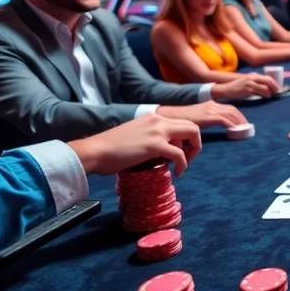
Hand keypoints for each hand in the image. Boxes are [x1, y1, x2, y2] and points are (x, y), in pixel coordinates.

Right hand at [69, 114, 201, 176]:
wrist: (95, 151)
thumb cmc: (110, 149)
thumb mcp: (136, 136)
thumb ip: (152, 138)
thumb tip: (165, 152)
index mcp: (153, 117)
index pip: (181, 123)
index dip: (187, 139)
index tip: (181, 153)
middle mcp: (158, 120)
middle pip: (192, 126)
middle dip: (195, 144)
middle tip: (187, 159)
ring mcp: (158, 131)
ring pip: (192, 134)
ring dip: (192, 153)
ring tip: (181, 166)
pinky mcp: (155, 144)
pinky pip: (180, 154)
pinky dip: (183, 165)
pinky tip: (177, 173)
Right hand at [157, 100, 247, 128]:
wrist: (168, 117)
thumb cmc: (180, 121)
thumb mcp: (196, 120)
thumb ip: (206, 122)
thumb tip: (213, 131)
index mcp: (210, 105)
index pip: (230, 108)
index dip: (239, 116)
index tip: (244, 124)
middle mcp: (211, 105)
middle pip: (233, 110)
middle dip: (242, 119)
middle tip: (248, 129)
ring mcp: (209, 110)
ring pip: (230, 115)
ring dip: (239, 123)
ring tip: (244, 132)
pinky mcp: (207, 117)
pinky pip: (224, 121)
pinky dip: (232, 126)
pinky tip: (235, 132)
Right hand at [211, 74, 277, 99]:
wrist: (227, 89)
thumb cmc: (238, 87)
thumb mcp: (248, 82)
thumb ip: (256, 83)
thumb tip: (268, 88)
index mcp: (254, 75)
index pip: (267, 78)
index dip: (275, 83)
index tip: (278, 87)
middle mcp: (252, 78)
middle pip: (268, 81)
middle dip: (275, 86)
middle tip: (278, 91)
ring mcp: (250, 83)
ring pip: (265, 87)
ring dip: (269, 92)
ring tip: (270, 95)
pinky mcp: (247, 90)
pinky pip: (259, 92)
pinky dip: (264, 95)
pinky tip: (266, 96)